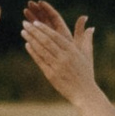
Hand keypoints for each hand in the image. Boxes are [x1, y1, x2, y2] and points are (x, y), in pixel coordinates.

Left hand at [20, 1, 114, 115]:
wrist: (85, 94)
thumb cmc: (86, 74)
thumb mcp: (88, 55)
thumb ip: (87, 40)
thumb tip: (91, 27)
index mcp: (72, 51)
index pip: (55, 36)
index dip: (44, 28)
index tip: (35, 22)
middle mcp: (64, 57)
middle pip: (46, 41)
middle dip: (34, 31)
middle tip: (25, 23)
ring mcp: (57, 66)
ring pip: (41, 50)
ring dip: (31, 40)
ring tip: (23, 32)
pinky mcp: (51, 75)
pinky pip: (40, 61)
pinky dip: (33, 53)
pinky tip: (27, 45)